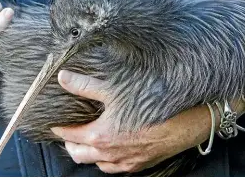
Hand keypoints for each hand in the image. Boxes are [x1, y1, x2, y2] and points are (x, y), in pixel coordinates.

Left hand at [51, 70, 212, 173]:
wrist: (191, 119)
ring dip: (87, 152)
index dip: (59, 128)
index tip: (53, 122)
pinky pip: (116, 167)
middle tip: (68, 129)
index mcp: (101, 137)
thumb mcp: (115, 88)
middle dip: (70, 142)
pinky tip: (111, 147)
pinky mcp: (142, 163)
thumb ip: (85, 85)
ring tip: (86, 137)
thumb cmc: (154, 103)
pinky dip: (106, 159)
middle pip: (79, 154)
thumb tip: (63, 78)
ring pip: (97, 163)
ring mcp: (127, 161)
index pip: (70, 135)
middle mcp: (112, 154)